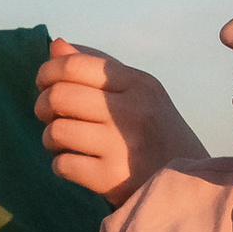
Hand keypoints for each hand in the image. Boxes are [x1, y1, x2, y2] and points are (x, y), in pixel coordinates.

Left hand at [35, 39, 195, 198]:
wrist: (190, 185)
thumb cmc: (154, 133)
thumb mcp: (137, 93)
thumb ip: (96, 68)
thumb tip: (56, 46)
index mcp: (139, 83)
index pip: (74, 65)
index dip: (47, 72)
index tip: (44, 84)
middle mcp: (133, 111)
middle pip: (58, 96)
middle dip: (42, 106)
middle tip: (48, 116)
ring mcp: (123, 146)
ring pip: (56, 131)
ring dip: (50, 138)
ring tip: (63, 142)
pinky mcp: (112, 179)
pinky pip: (62, 164)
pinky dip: (61, 165)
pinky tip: (75, 164)